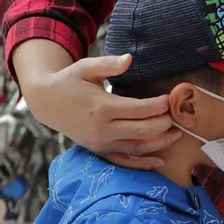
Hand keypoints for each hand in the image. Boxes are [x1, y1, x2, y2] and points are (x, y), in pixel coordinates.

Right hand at [17, 53, 178, 168]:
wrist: (46, 101)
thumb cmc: (69, 81)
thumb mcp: (86, 67)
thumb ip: (109, 64)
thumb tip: (130, 58)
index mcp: (102, 107)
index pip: (140, 109)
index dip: (160, 105)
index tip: (170, 98)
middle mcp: (103, 129)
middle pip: (144, 130)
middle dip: (164, 123)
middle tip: (177, 114)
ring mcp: (101, 143)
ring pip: (138, 148)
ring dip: (160, 143)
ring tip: (177, 134)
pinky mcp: (99, 151)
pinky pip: (124, 161)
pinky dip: (142, 164)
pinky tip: (159, 162)